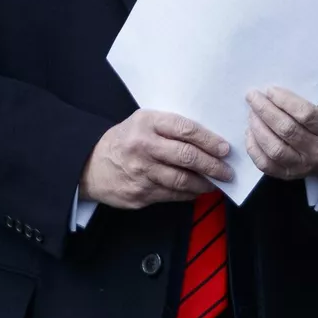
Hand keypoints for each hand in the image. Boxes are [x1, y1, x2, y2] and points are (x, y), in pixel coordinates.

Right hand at [80, 110, 232, 208]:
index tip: (225, 148)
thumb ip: (169, 127)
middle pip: (187, 156)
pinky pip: (172, 195)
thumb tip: (207, 139)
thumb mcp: (141, 123)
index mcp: (146, 123)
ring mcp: (141, 172)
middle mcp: (144, 146)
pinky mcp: (140, 193)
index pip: (185, 130)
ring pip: (182, 179)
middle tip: (227, 170)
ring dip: (204, 183)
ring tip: (216, 183)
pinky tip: (197, 191)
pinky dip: (189, 194)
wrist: (90, 166)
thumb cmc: (123, 141)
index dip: (209, 140)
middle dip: (213, 165)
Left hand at [245, 87, 317, 180]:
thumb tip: (273, 93)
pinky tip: (250, 131)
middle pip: (287, 130)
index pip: (306, 114)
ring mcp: (302, 166)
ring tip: (251, 113)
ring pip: (274, 149)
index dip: (284, 100)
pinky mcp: (288, 175)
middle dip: (265, 110)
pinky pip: (265, 164)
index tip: (270, 90)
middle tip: (253, 97)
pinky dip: (253, 147)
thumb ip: (306, 100)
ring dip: (258, 128)